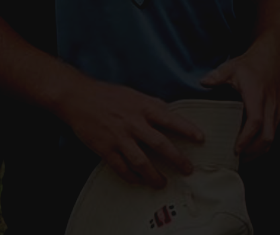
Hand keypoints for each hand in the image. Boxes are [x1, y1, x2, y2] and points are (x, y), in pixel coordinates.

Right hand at [54, 76, 203, 187]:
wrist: (79, 97)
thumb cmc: (109, 95)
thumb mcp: (136, 95)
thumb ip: (153, 106)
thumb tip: (171, 114)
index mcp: (144, 107)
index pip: (171, 119)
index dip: (187, 130)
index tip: (201, 139)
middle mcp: (134, 123)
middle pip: (160, 144)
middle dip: (176, 159)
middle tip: (188, 169)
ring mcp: (119, 137)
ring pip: (141, 161)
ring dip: (153, 174)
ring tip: (162, 183)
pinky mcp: (104, 148)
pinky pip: (120, 167)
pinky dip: (130, 176)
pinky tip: (138, 181)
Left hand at [201, 48, 279, 160]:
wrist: (272, 58)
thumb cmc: (252, 65)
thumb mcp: (232, 67)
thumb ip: (218, 76)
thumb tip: (203, 82)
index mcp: (257, 96)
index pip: (256, 121)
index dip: (246, 138)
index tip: (236, 149)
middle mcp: (270, 106)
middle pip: (267, 136)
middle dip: (252, 151)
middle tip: (235, 159)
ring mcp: (276, 111)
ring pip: (272, 138)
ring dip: (258, 151)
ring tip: (241, 159)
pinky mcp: (278, 114)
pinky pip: (273, 134)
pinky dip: (263, 145)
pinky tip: (250, 150)